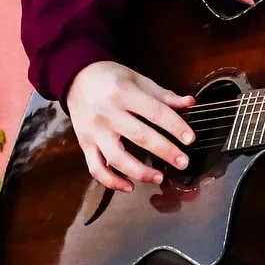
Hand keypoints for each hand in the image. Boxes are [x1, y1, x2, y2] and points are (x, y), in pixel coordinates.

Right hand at [66, 59, 195, 191]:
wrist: (74, 77)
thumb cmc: (111, 77)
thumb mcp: (137, 79)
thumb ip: (163, 95)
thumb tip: (190, 103)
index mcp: (123, 93)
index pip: (154, 112)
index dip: (175, 126)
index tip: (190, 138)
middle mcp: (107, 113)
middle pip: (140, 136)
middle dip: (165, 151)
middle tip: (184, 162)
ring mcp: (94, 131)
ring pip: (117, 158)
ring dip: (140, 172)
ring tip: (160, 177)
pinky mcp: (84, 144)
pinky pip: (96, 168)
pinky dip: (111, 182)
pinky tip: (129, 187)